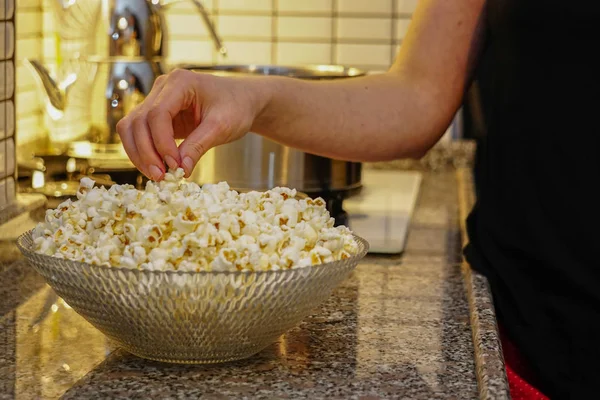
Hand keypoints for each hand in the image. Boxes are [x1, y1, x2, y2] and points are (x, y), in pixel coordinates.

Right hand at [116, 69, 265, 179]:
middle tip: (161, 176)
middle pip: (138, 121)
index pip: (157, 114)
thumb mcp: (222, 127)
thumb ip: (199, 146)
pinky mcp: (157, 116)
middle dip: (146, 152)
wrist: (243, 101)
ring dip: (139, 154)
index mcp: (180, 82)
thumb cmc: (236, 107)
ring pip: (131, 128)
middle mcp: (163, 88)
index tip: (173, 165)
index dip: (161, 143)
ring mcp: (157, 100)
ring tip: (157, 175)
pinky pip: (140, 134)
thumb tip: (181, 170)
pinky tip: (157, 168)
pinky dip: (144, 152)